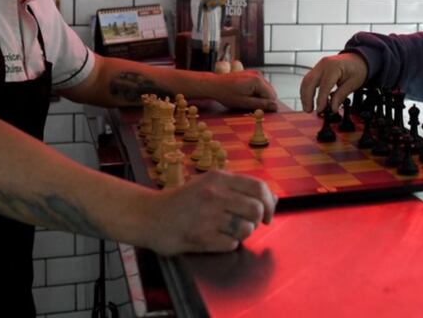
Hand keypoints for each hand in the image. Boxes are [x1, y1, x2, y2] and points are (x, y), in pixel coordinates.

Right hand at [148, 171, 277, 253]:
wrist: (149, 216)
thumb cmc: (183, 201)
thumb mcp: (209, 185)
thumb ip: (239, 189)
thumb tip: (273, 198)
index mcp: (218, 178)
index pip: (258, 187)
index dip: (269, 202)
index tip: (267, 213)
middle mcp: (213, 194)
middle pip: (255, 208)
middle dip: (258, 220)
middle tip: (251, 224)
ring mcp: (207, 216)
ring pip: (245, 228)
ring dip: (243, 233)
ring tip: (229, 230)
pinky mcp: (200, 237)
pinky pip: (231, 244)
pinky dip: (228, 244)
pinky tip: (216, 238)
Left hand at [208, 70, 279, 111]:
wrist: (215, 85)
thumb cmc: (227, 94)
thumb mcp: (244, 103)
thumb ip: (261, 105)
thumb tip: (275, 107)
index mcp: (257, 81)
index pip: (272, 97)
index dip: (266, 105)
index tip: (256, 110)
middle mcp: (259, 74)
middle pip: (271, 92)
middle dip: (263, 100)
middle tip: (250, 105)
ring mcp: (255, 73)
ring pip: (266, 90)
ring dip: (260, 97)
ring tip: (246, 99)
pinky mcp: (252, 74)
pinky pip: (260, 86)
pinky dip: (256, 92)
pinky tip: (246, 94)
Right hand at [299, 52, 367, 112]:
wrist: (358, 59)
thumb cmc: (357, 68)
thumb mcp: (353, 83)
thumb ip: (341, 95)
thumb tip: (332, 108)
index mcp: (334, 67)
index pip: (324, 85)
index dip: (321, 99)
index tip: (320, 109)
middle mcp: (324, 65)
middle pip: (309, 81)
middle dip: (307, 98)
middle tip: (309, 110)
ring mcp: (319, 66)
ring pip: (306, 81)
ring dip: (304, 95)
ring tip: (308, 107)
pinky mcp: (317, 69)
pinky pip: (308, 79)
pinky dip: (307, 90)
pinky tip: (309, 99)